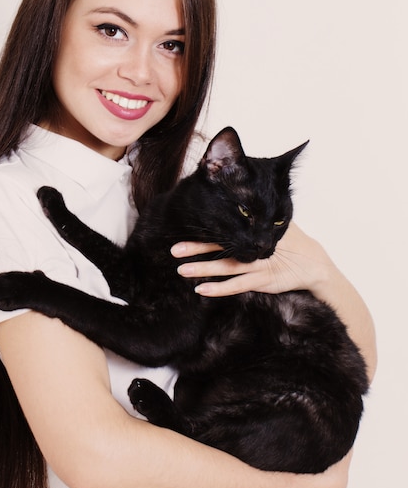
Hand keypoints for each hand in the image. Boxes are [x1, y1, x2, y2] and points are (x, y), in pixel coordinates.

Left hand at [171, 222, 334, 296]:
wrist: (314, 264)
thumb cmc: (291, 241)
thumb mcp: (275, 221)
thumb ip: (257, 215)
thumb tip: (240, 197)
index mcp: (255, 229)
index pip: (226, 227)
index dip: (207, 227)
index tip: (186, 227)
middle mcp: (254, 246)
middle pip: (221, 245)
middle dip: (196, 248)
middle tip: (174, 249)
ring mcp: (258, 265)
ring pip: (225, 267)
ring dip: (202, 269)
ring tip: (181, 270)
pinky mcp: (262, 281)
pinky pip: (237, 286)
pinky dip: (218, 289)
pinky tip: (200, 290)